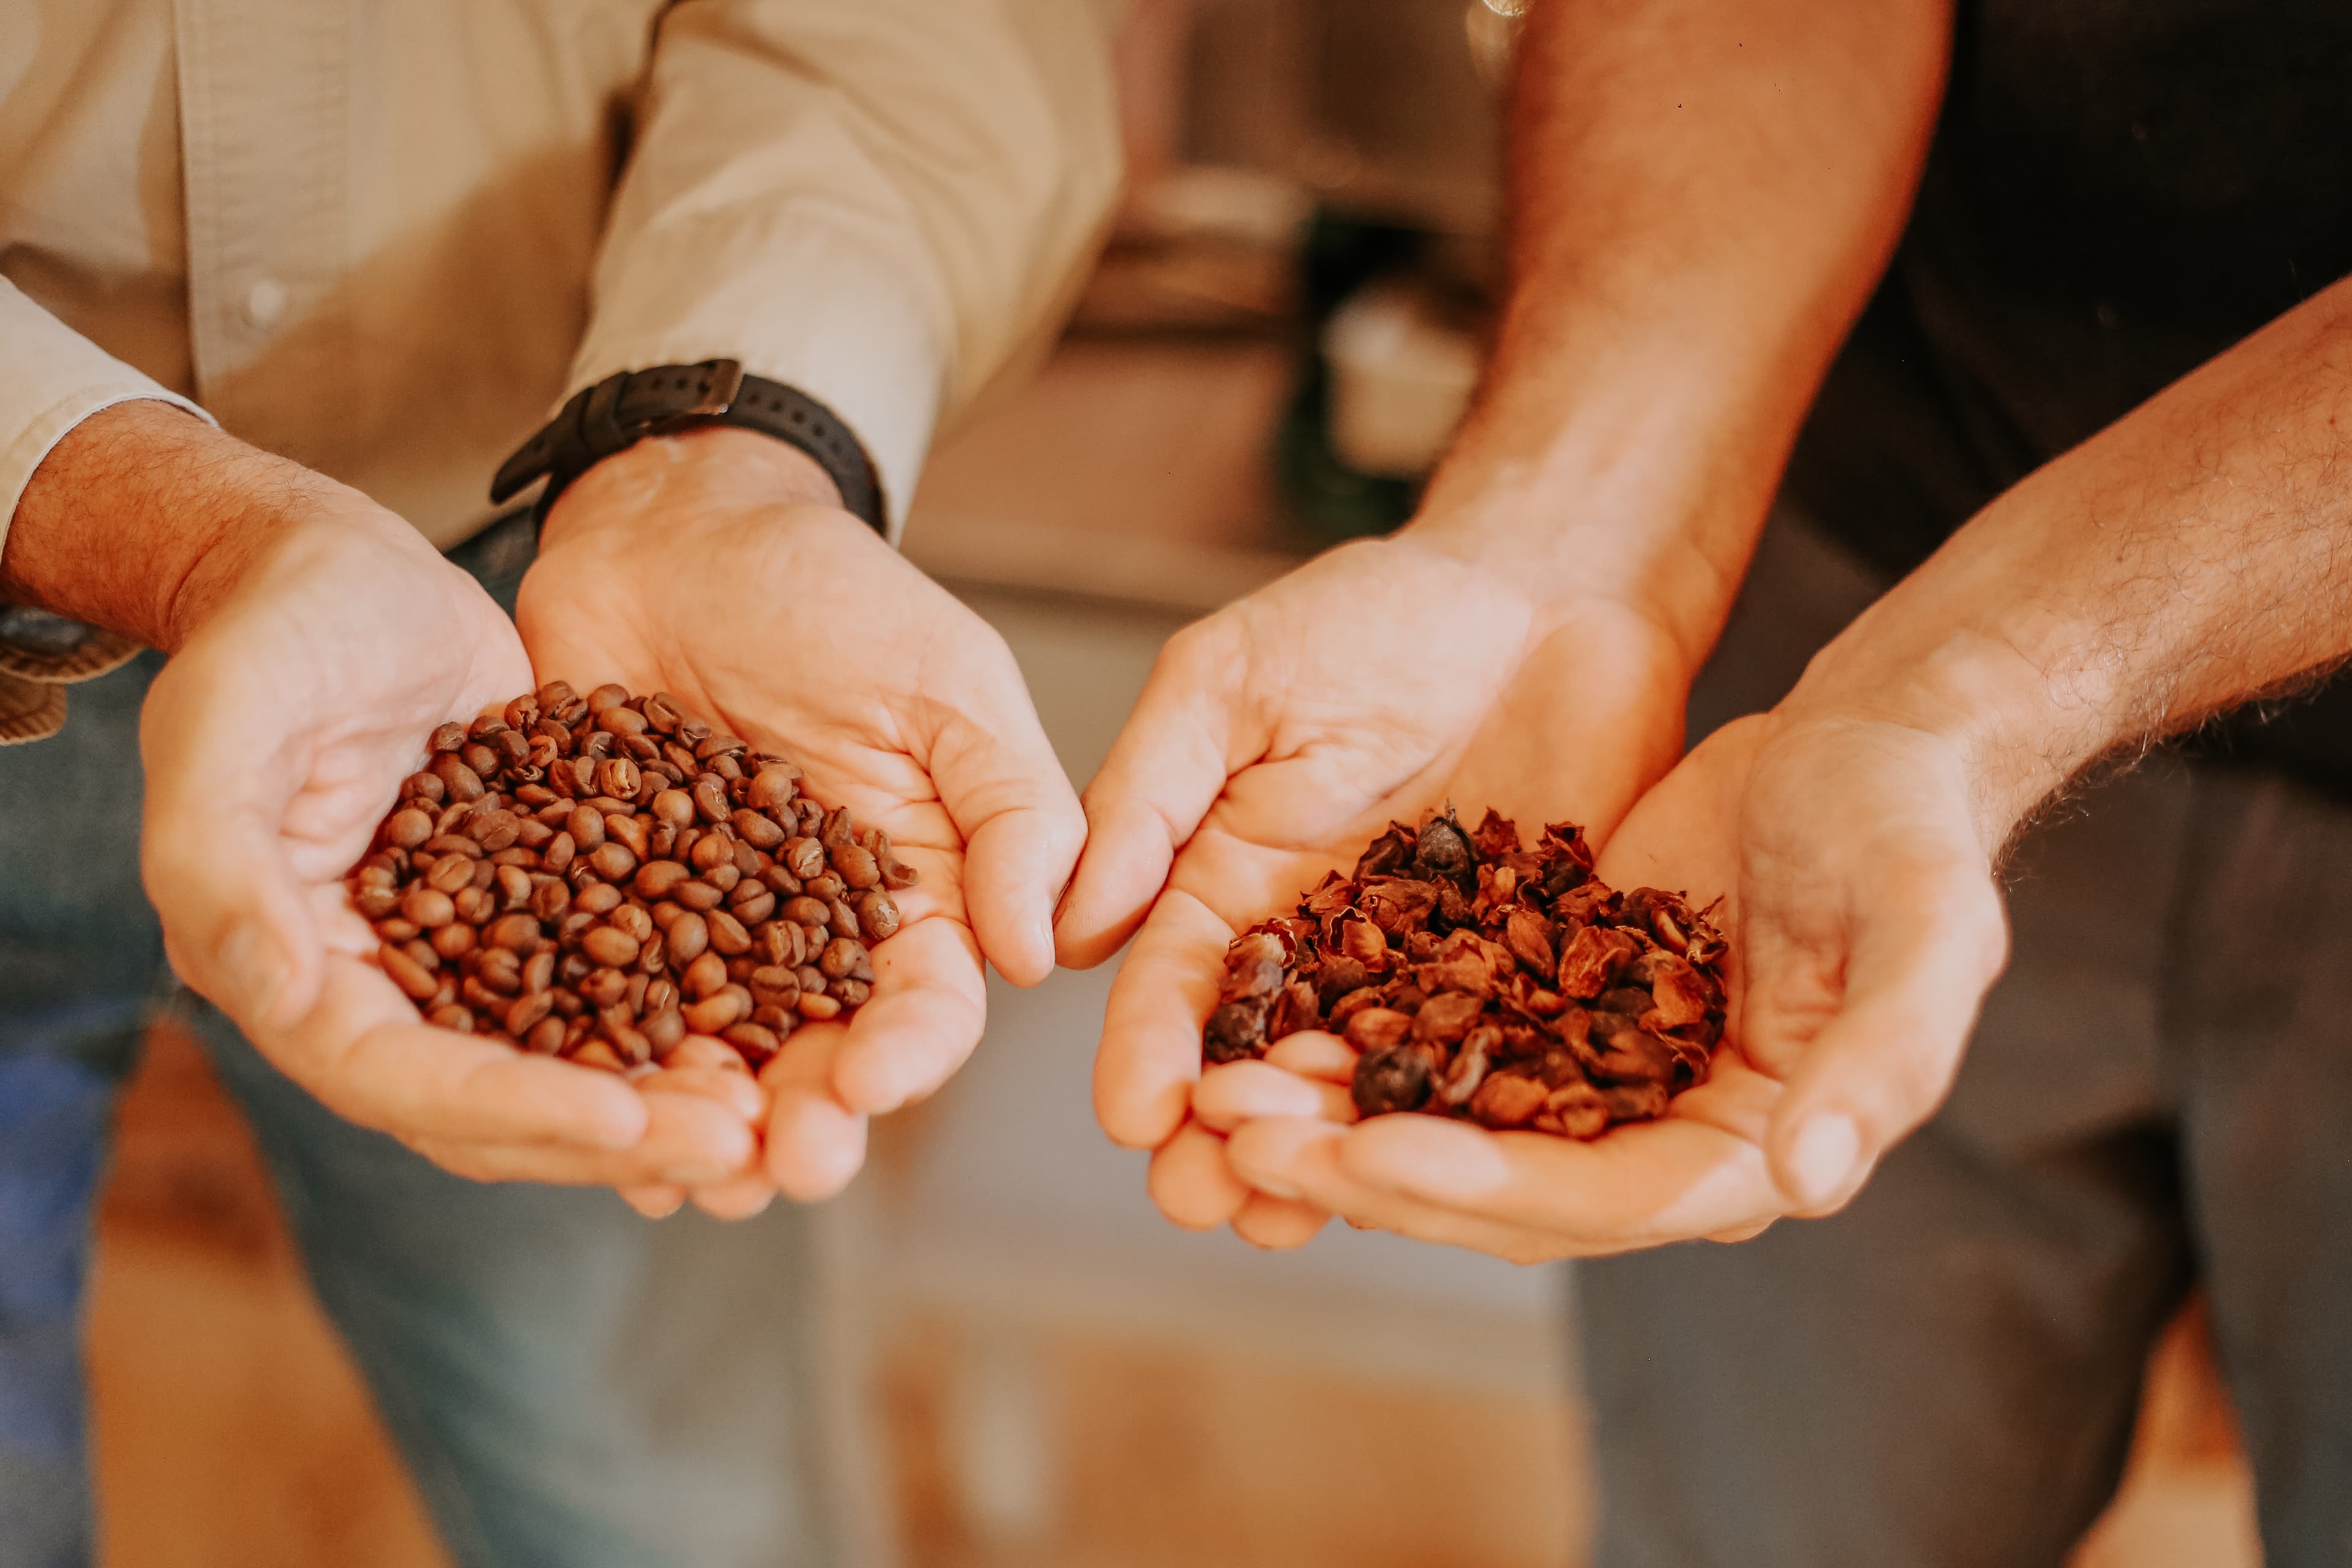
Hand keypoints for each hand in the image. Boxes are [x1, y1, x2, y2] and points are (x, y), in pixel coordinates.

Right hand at [140, 491, 754, 1190]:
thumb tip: (275, 992)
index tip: (622, 1121)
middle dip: (617, 1133)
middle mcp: (382, 990)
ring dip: (665, 1096)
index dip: (510, 1109)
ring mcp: (466, 954)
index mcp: (291, 973)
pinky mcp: (536, 906)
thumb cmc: (270, 631)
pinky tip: (772, 1027)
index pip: (402, 1079)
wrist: (335, 566)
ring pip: (571, 1061)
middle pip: (502, 1103)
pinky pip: (614, 983)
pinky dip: (683, 1015)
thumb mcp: (223, 723)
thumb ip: (219, 860)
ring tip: (769, 1111)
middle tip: (738, 1145)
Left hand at [519, 428, 1083, 1215]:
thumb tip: (1039, 955)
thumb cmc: (831, 593)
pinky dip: (589, 1068)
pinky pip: (590, 1008)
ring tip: (686, 1174)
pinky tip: (579, 1115)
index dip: (906, 1054)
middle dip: (804, 1123)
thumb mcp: (948, 683)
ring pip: (707, 1058)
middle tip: (778, 1168)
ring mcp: (697, 933)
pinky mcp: (591, 911)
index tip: (868, 1082)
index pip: (928, 1002)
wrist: (672, 530)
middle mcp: (810, 937)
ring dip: (702, 1125)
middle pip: (816, 1057)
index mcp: (913, 895)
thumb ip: (1014, 811)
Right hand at [1057, 531, 1690, 1246]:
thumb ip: (1153, 794)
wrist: (1553, 588)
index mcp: (1230, 876)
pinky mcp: (1528, 976)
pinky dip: (1461, 1128)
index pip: (1174, 981)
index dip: (1147, 1050)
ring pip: (1365, 1086)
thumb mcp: (1232, 682)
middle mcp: (1319, 943)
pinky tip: (1437, 1185)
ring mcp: (1423, 968)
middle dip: (1224, 1134)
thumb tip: (1073, 928)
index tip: (1130, 1118)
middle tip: (1198, 1204)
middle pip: (1259, 1061)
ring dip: (1326, 1158)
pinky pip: (1491, 1067)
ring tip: (1286, 1226)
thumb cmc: (1379, 614)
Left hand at [1205, 705, 2009, 1259]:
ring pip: (1446, 1123)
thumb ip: (1884, 1055)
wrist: (1868, 746)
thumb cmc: (1909, 828)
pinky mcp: (1549, 1005)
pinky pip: (1438, 1042)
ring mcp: (1595, 1077)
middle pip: (1496, 1185)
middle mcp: (1658, 1137)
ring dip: (1335, 1117)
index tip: (1369, 1155)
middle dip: (1367, 1169)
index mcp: (1746, 1150)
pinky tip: (1265, 1019)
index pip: (1600, 1201)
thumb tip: (1810, 1175)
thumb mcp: (1926, 926)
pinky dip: (1359, 1041)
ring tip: (1220, 1091)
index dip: (1483, 1187)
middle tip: (1241, 1139)